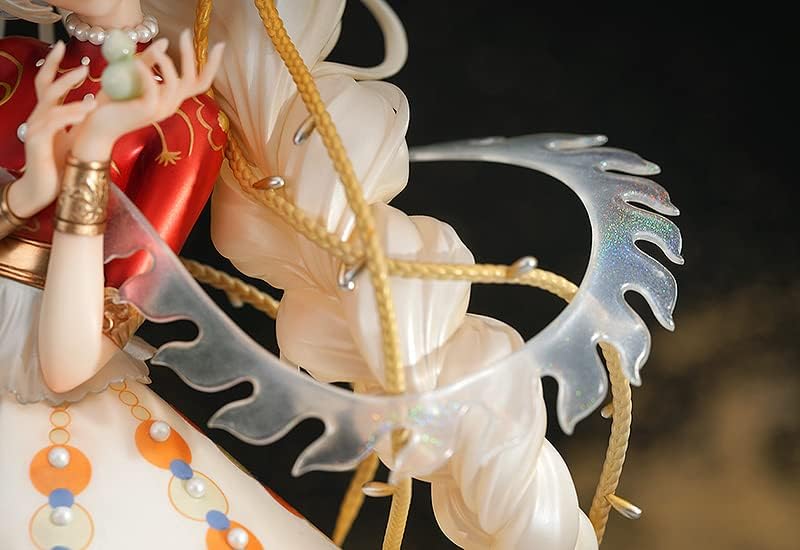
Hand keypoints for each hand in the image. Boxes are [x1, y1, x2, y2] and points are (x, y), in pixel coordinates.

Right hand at [7, 42, 95, 217]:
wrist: (43, 191)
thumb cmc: (58, 166)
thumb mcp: (71, 139)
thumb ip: (78, 121)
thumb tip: (96, 105)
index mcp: (47, 115)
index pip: (48, 84)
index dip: (53, 64)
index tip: (63, 45)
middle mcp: (38, 118)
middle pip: (46, 86)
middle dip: (60, 70)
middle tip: (84, 64)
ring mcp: (35, 128)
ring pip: (51, 103)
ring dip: (71, 93)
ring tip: (91, 88)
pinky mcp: (37, 142)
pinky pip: (53, 123)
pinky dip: (70, 114)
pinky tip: (86, 111)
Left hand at [70, 30, 224, 161]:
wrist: (98, 127)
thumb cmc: (114, 103)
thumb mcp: (132, 77)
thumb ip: (148, 61)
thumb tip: (164, 42)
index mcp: (171, 98)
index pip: (201, 82)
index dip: (212, 65)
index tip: (219, 45)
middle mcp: (171, 105)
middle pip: (195, 81)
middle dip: (192, 56)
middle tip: (185, 33)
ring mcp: (161, 109)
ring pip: (175, 83)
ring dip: (167, 63)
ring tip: (158, 49)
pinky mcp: (147, 110)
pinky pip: (153, 87)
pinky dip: (146, 72)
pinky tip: (135, 62)